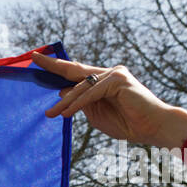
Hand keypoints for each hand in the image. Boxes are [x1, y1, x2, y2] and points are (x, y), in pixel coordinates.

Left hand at [31, 52, 186, 149]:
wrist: (152, 128)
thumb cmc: (126, 123)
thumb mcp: (95, 114)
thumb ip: (80, 103)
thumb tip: (61, 93)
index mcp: (101, 81)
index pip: (75, 73)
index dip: (56, 67)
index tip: (37, 60)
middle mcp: (107, 73)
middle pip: (75, 70)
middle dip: (54, 65)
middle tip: (34, 59)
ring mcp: (114, 74)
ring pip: (81, 87)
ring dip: (65, 102)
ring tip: (51, 114)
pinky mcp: (118, 79)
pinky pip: (91, 93)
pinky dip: (78, 103)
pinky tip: (66, 113)